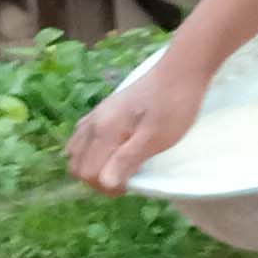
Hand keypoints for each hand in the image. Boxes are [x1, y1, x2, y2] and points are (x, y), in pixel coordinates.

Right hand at [67, 52, 207, 191]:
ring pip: (77, 151)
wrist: (180, 71)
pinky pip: (84, 137)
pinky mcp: (103, 110)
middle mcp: (93, 123)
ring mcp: (95, 115)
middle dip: (96, 180)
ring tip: (120, 168)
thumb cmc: (173, 106)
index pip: (88, 173)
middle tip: (125, 179)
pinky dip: (92, 152)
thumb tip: (104, 183)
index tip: (130, 186)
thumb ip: (127, 160)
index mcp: (104, 131)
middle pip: (77, 165)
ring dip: (93, 166)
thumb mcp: (155, 138)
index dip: (106, 187)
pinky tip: (114, 151)